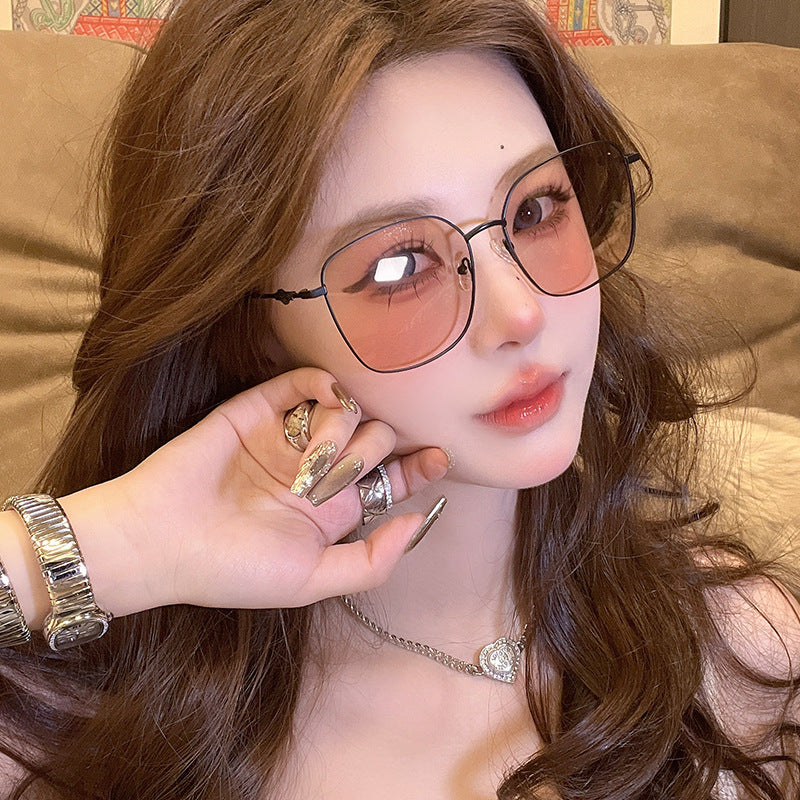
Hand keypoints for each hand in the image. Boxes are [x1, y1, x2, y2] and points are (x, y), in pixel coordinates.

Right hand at [95, 368, 448, 613]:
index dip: (418, 468)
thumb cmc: (234, 568)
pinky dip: (326, 386)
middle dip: (372, 453)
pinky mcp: (260, 409)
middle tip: (335, 478)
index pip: (389, 481)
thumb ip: (370, 562)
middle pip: (376, 442)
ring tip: (310, 461)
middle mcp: (316, 471)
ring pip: (349, 411)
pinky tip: (327, 403)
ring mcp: (289, 438)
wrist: (161, 539)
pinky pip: (307, 383)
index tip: (440, 457)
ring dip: (344, 430)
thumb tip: (417, 524)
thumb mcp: (311, 582)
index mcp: (332, 512)